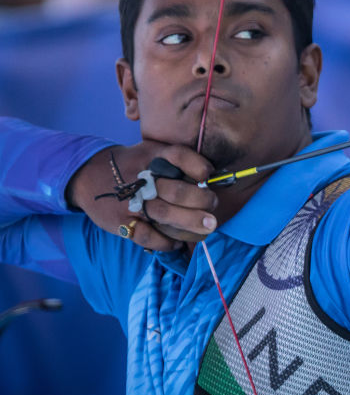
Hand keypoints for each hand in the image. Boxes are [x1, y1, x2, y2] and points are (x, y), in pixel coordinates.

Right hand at [67, 142, 219, 250]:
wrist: (89, 176)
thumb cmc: (133, 165)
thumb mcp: (151, 151)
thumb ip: (177, 160)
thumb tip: (214, 177)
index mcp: (152, 156)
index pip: (179, 156)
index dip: (198, 166)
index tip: (208, 175)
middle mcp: (142, 179)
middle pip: (177, 191)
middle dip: (202, 200)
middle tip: (213, 205)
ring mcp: (131, 202)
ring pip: (166, 215)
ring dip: (191, 223)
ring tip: (208, 227)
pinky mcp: (121, 222)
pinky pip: (149, 237)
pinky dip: (167, 242)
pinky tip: (178, 242)